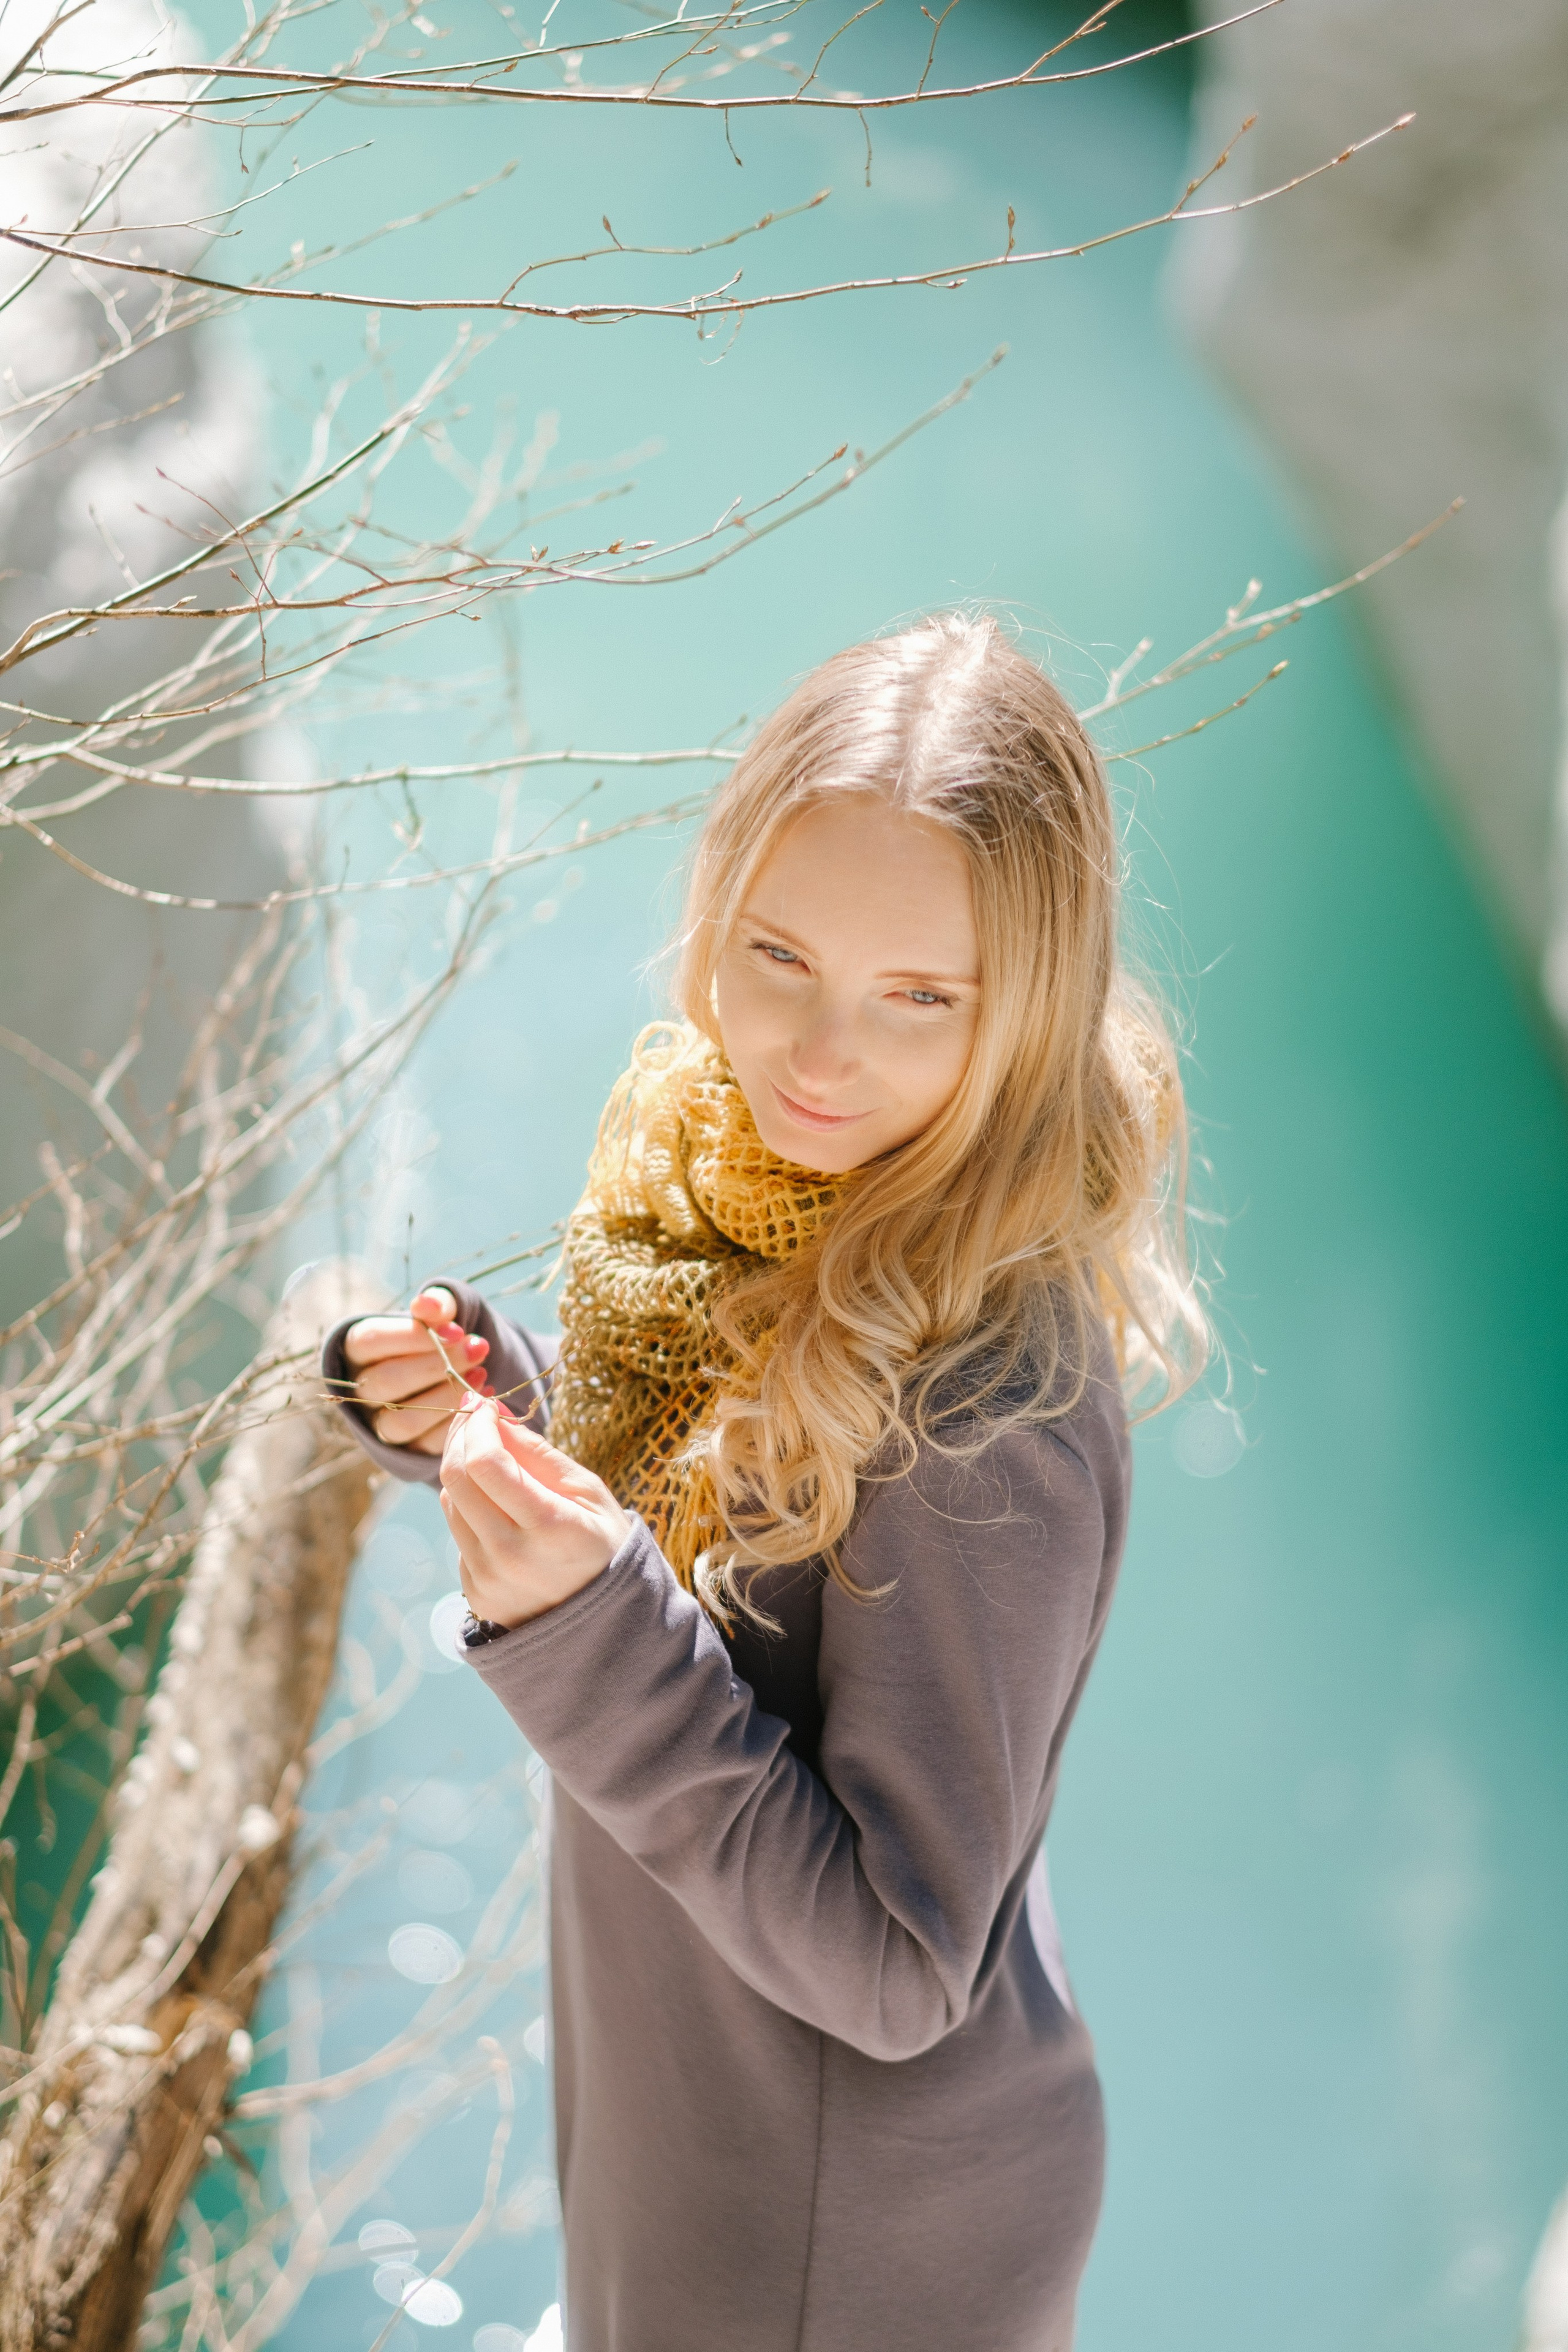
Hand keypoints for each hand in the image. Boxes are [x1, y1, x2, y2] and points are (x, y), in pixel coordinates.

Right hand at [341, 1286, 489, 1454]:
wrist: (455, 1367)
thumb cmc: (442, 1334)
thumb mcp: (442, 1312)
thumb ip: (436, 1304)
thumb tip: (425, 1303)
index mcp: (358, 1348)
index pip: (373, 1341)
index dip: (414, 1336)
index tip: (458, 1331)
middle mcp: (361, 1388)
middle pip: (387, 1382)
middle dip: (438, 1366)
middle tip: (478, 1350)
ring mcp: (379, 1423)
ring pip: (402, 1421)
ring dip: (447, 1398)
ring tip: (481, 1374)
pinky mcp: (406, 1450)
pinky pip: (426, 1446)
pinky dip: (457, 1423)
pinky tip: (481, 1399)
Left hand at [440, 1391, 629, 1628]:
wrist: (604, 1625)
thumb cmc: (605, 1547)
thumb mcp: (589, 1493)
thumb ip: (538, 1454)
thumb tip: (493, 1414)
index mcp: (549, 1528)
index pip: (487, 1464)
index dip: (477, 1425)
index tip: (484, 1404)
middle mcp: (510, 1557)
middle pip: (455, 1480)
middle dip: (459, 1437)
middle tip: (474, 1417)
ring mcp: (487, 1579)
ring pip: (449, 1504)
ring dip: (461, 1470)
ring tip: (489, 1457)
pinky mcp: (473, 1592)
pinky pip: (458, 1534)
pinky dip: (470, 1508)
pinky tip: (497, 1506)